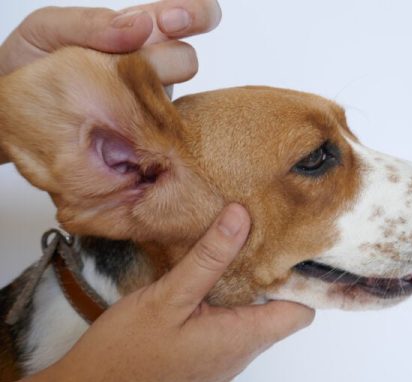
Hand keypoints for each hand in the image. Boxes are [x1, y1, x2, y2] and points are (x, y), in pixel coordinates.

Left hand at [0, 0, 219, 164]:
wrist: (11, 114)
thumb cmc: (30, 66)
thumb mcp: (48, 30)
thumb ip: (92, 23)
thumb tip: (144, 25)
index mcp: (135, 33)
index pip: (184, 16)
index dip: (194, 14)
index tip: (173, 22)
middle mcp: (151, 68)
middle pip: (186, 59)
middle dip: (173, 57)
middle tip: (150, 61)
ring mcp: (151, 105)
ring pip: (176, 99)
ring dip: (153, 94)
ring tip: (119, 99)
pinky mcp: (147, 138)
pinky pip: (163, 133)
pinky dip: (151, 129)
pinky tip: (132, 128)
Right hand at [0, 204, 314, 381]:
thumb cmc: (126, 350)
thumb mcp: (169, 296)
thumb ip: (208, 258)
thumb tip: (240, 218)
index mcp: (240, 338)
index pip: (300, 312)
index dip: (301, 280)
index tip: (290, 247)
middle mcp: (240, 352)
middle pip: (278, 312)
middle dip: (272, 275)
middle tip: (259, 237)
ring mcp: (224, 357)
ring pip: (254, 316)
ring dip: (248, 286)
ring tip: (235, 250)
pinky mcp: (207, 356)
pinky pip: (232, 325)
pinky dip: (229, 300)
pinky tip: (209, 278)